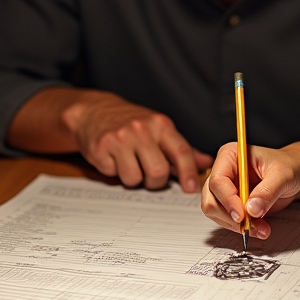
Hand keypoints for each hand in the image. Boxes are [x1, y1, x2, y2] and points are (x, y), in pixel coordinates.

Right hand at [64, 93, 210, 191]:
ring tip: (128, 162)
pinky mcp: (100, 147)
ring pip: (134, 178)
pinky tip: (113, 158)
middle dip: (155, 181)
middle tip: (149, 174)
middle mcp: (141, 129)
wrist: (94, 111)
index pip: (180, 151)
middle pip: (158, 171)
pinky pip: (113, 174)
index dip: (188, 172)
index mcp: (160, 124)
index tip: (191, 189)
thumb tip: (205, 162)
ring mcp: (120, 137)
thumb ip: (181, 148)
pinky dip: (114, 171)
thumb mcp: (158, 128)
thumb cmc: (130, 122)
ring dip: (132, 177)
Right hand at [201, 135, 299, 239]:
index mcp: (230, 156)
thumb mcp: (283, 174)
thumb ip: (268, 191)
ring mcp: (224, 189)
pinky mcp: (229, 203)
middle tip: (251, 225)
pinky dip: (241, 228)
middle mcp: (222, 171)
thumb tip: (251, 209)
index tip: (241, 216)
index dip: (227, 200)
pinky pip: (226, 220)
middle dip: (230, 216)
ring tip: (260, 228)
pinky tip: (258, 228)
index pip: (218, 180)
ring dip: (236, 225)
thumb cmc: (288, 165)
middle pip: (211, 199)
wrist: (293, 174)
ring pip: (216, 212)